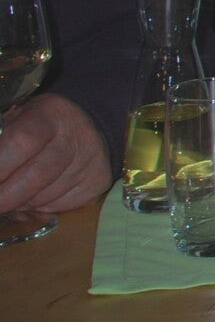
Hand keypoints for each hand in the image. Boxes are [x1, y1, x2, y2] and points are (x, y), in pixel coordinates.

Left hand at [0, 93, 111, 212]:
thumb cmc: (43, 124)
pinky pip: (59, 206)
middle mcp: (76, 137)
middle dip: (5, 196)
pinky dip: (39, 207)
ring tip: (11, 195)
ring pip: (45, 197)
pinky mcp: (98, 183)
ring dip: (20, 204)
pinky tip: (35, 196)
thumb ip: (2, 143)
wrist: (92, 124)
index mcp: (51, 114)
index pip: (21, 142)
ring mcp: (91, 163)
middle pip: (35, 176)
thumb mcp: (20, 119)